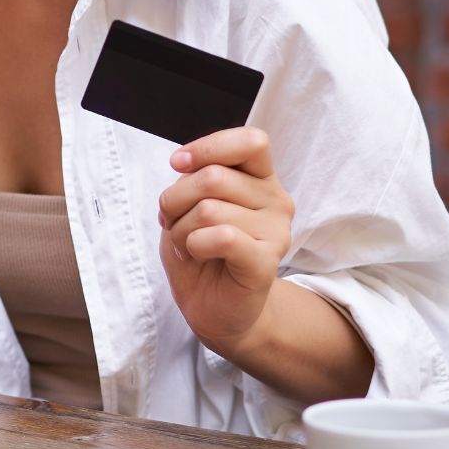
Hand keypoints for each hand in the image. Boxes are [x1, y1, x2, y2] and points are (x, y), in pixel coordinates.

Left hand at [156, 126, 294, 356]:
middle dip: (175, 199)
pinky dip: (195, 244)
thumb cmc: (201, 250)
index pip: (250, 141)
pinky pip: (221, 236)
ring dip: (181, 228)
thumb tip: (183, 163)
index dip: (208, 147)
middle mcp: (276, 200)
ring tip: (188, 244)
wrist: (213, 307)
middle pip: (214, 176)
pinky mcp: (266, 261)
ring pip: (209, 208)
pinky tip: (198, 255)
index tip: (178, 164)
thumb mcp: (190, 203)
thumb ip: (195, 177)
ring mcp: (276, 231)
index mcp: (260, 178)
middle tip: (172, 222)